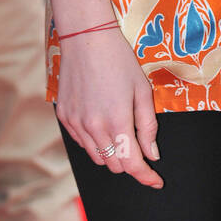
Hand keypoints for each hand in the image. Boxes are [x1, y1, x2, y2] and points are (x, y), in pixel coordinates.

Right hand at [55, 29, 163, 187]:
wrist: (87, 38)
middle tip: (142, 150)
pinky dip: (95, 142)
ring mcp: (75, 124)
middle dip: (130, 163)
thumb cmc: (120, 61)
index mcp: (117, 121)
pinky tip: (103, 124)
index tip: (156, 181)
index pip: (132, 164)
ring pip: (97, 157)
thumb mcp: (142, 90)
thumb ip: (147, 126)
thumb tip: (152, 154)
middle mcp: (93, 128)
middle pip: (114, 165)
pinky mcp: (64, 117)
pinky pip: (82, 142)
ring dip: (112, 154)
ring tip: (123, 134)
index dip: (146, 176)